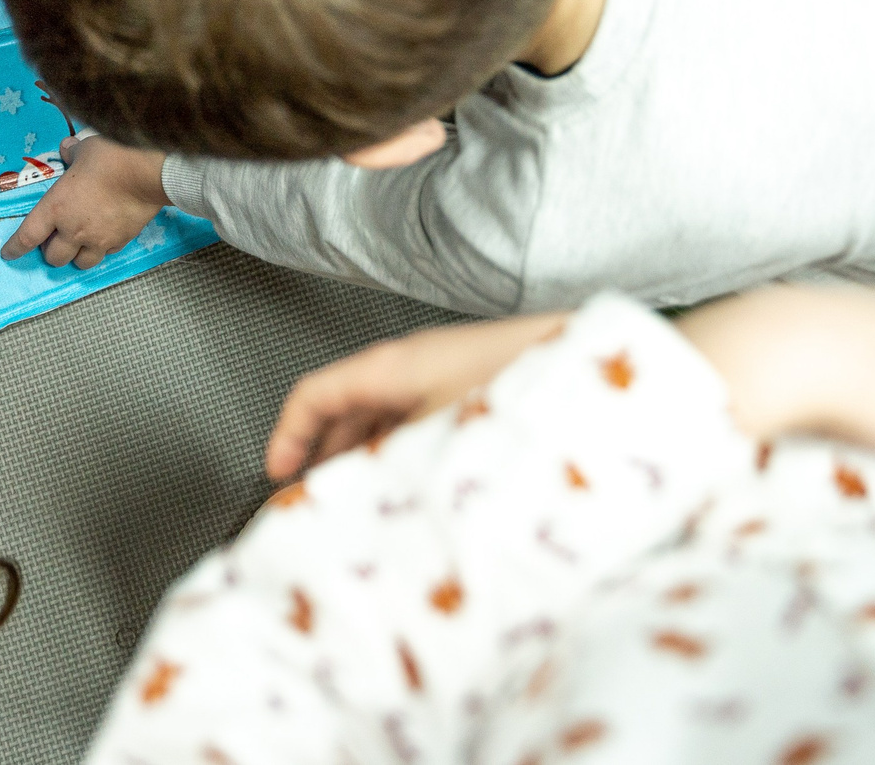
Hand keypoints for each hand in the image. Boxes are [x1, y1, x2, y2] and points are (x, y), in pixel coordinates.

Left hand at [0, 137, 165, 268]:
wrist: (148, 173)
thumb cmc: (110, 157)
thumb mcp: (84, 148)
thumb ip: (71, 153)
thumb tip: (66, 149)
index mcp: (56, 208)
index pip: (28, 236)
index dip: (15, 248)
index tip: (9, 254)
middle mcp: (73, 230)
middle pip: (53, 258)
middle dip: (50, 251)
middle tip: (54, 238)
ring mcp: (98, 240)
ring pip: (80, 263)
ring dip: (75, 256)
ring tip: (79, 243)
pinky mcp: (120, 242)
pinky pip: (105, 253)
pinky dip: (100, 248)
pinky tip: (104, 236)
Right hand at [265, 314, 568, 480]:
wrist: (596, 369)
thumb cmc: (522, 388)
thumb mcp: (442, 442)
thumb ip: (395, 474)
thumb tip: (368, 512)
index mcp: (394, 366)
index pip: (315, 393)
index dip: (287, 434)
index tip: (278, 473)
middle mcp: (413, 363)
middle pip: (345, 403)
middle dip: (322, 451)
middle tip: (315, 494)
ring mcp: (443, 373)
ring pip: (381, 412)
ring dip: (362, 452)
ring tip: (362, 496)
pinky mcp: (472, 386)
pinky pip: (414, 416)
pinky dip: (398, 447)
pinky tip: (414, 482)